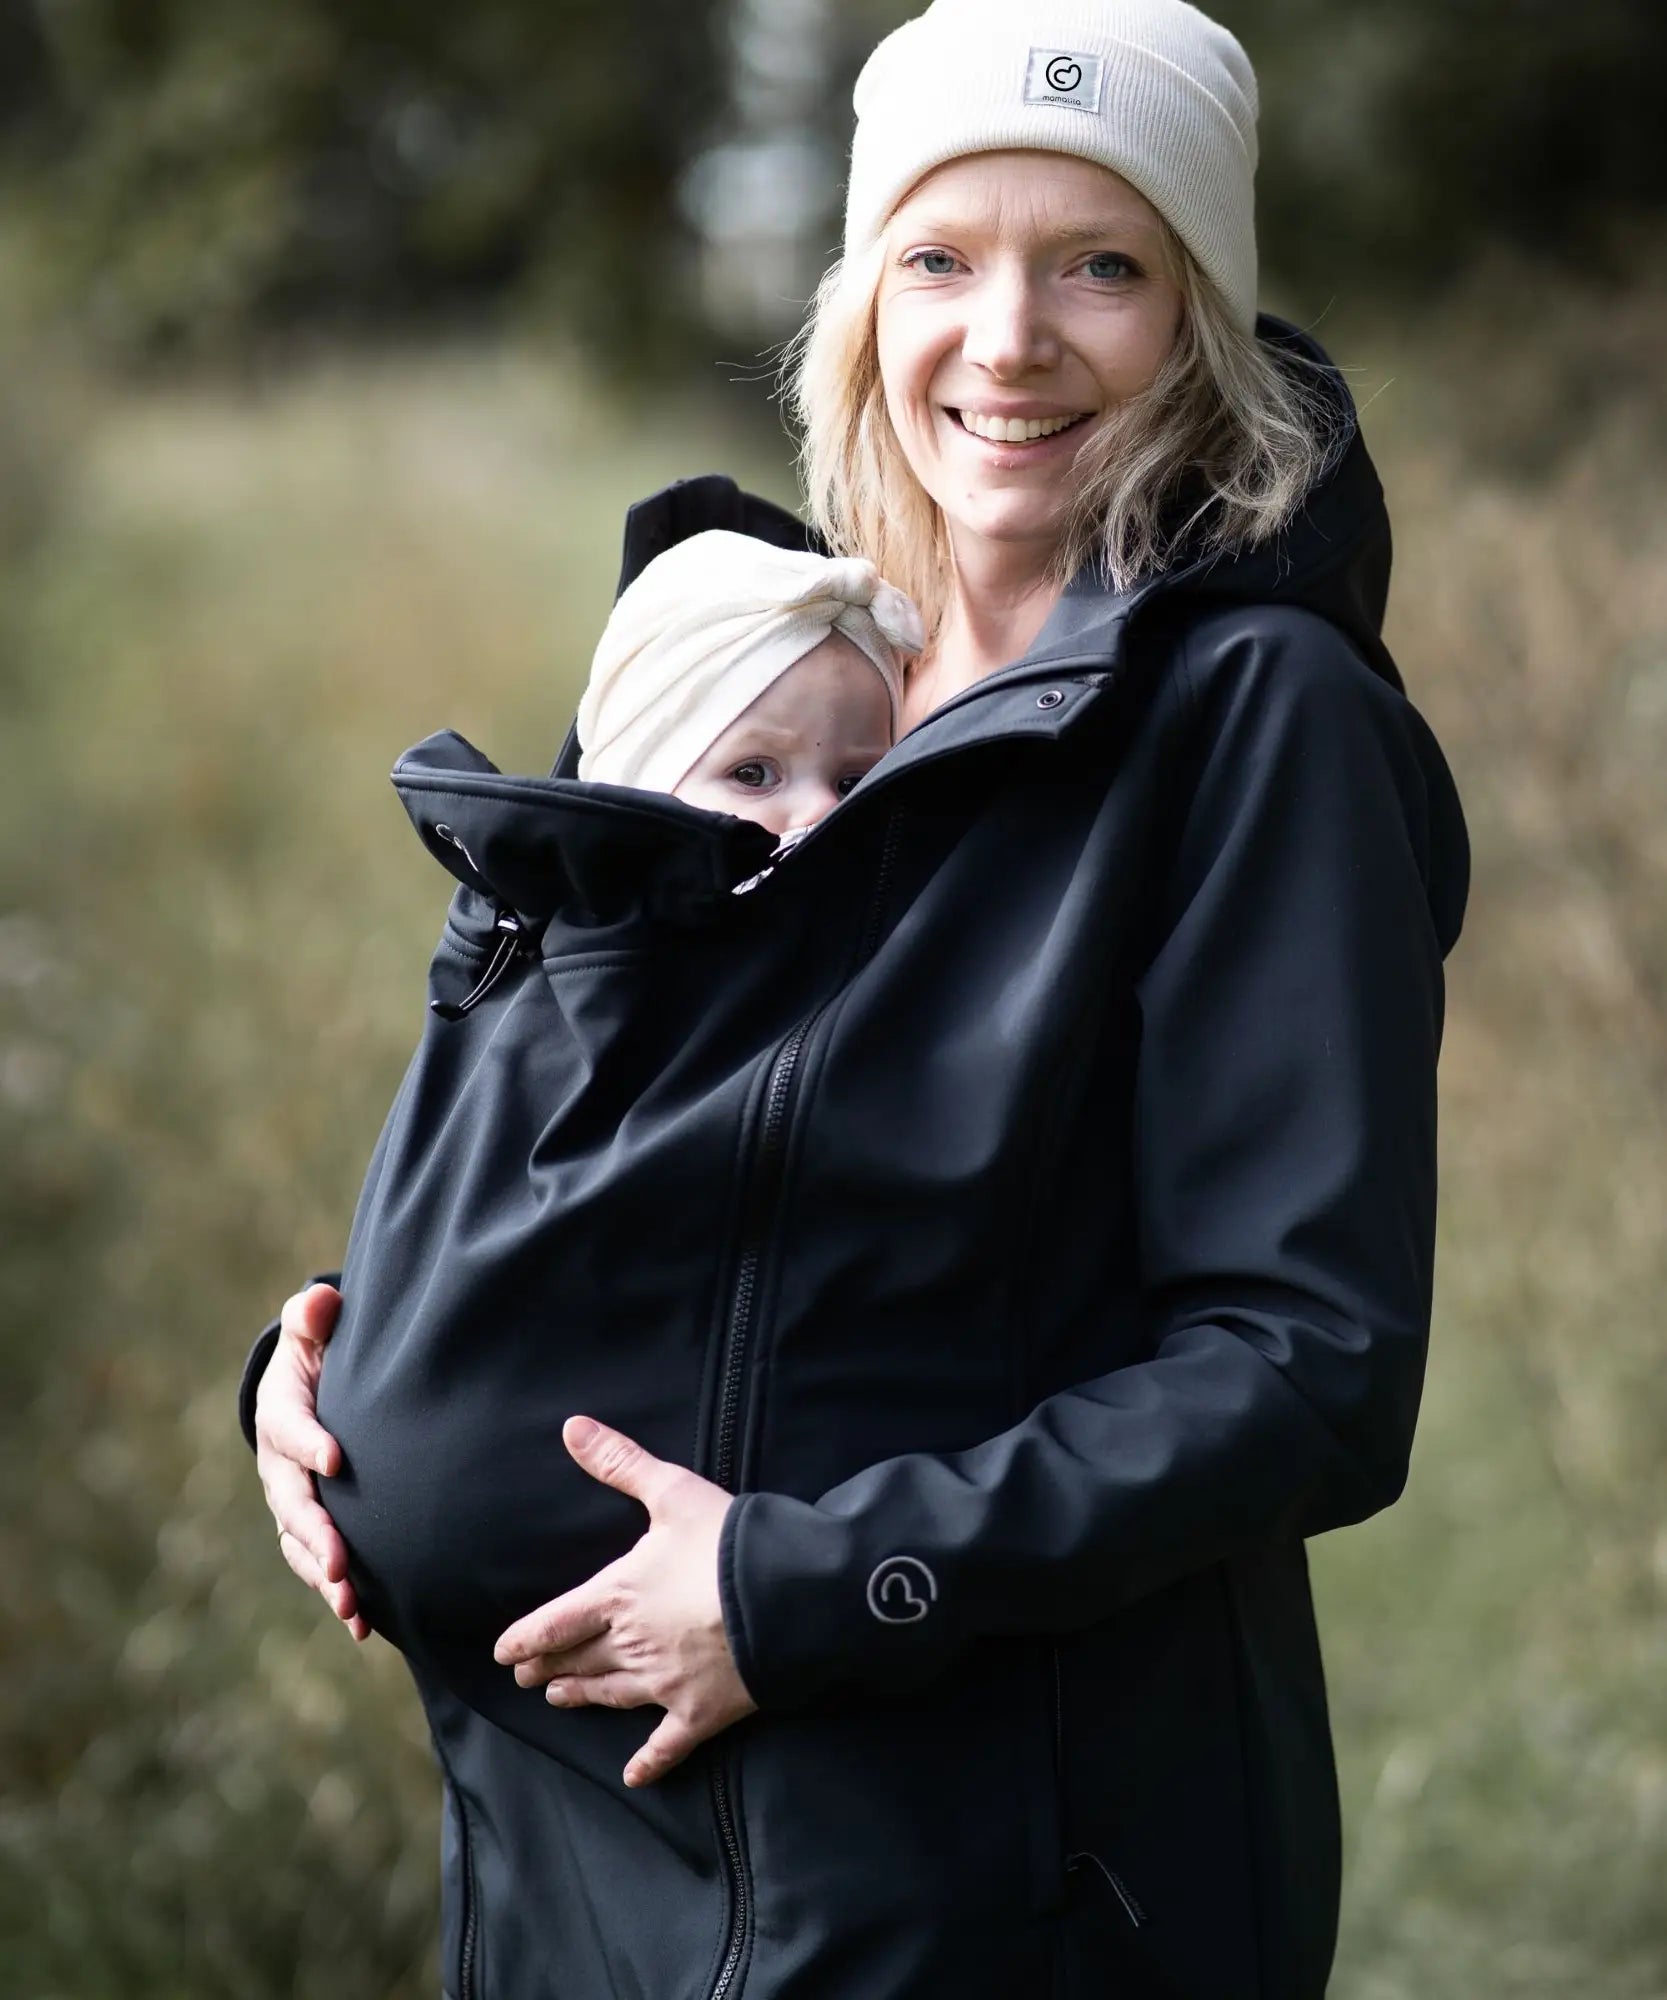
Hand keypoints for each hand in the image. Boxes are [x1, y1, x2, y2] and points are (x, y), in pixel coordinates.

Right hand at [253, 1282, 369, 1640]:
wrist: (316, 1387)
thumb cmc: (323, 1350)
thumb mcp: (315, 1326)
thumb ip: (315, 1315)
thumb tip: (319, 1301)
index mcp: (279, 1411)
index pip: (288, 1427)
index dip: (307, 1442)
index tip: (335, 1459)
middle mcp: (279, 1465)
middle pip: (291, 1503)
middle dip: (315, 1533)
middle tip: (341, 1562)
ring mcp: (292, 1501)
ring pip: (301, 1545)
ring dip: (324, 1576)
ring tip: (350, 1605)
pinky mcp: (313, 1528)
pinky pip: (318, 1564)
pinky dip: (338, 1595)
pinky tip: (364, 1625)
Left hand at [493, 1417, 756, 1787]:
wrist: (784, 1596)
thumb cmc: (726, 1541)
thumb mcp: (671, 1491)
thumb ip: (620, 1462)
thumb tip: (572, 1427)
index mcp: (617, 1595)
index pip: (556, 1622)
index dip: (526, 1638)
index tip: (504, 1652)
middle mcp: (631, 1645)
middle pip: (578, 1661)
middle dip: (549, 1668)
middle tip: (526, 1679)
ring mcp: (665, 1684)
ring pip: (611, 1696)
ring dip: (583, 1698)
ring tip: (561, 1700)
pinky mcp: (702, 1712)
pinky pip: (668, 1744)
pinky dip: (649, 1761)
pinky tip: (634, 1776)